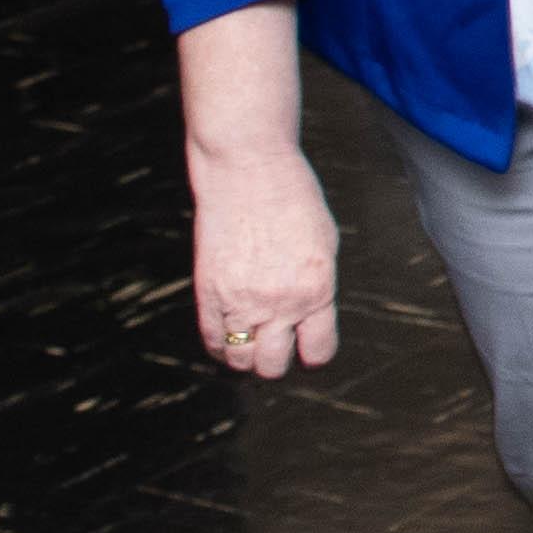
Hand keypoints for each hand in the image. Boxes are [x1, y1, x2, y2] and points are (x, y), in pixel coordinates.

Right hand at [192, 143, 341, 376]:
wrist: (248, 167)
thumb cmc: (292, 196)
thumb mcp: (323, 243)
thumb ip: (318, 286)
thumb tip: (312, 316)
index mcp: (317, 289)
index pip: (318, 351)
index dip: (313, 352)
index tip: (308, 345)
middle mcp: (281, 302)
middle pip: (274, 366)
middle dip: (278, 360)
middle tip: (276, 344)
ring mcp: (241, 299)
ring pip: (240, 360)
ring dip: (246, 356)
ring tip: (250, 339)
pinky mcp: (208, 291)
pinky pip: (212, 340)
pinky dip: (220, 346)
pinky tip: (227, 333)